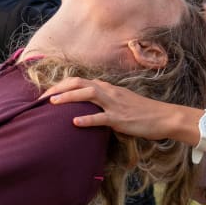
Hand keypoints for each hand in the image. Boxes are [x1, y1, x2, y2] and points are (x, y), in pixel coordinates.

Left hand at [43, 78, 188, 140]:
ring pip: (89, 95)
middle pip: (81, 84)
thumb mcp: (122, 102)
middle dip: (60, 88)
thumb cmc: (143, 111)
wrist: (163, 116)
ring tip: (52, 103)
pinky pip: (101, 118)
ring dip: (69, 97)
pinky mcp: (120, 119)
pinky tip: (74, 122)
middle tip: (42, 98)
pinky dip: (87, 119)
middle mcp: (110, 92)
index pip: (81, 82)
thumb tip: (89, 107)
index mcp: (109, 88)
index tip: (47, 93)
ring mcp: (115, 104)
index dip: (62, 85)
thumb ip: (106, 102)